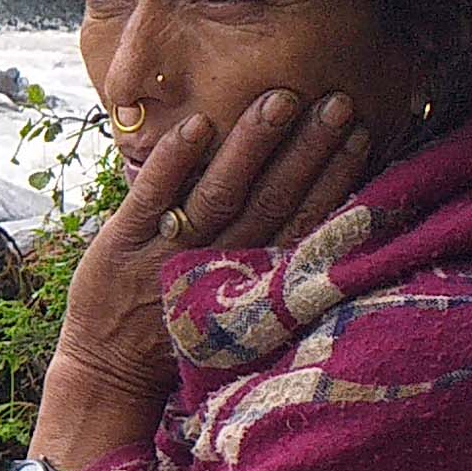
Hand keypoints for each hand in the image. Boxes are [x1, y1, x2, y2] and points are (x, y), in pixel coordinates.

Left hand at [32, 90, 374, 470]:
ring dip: (251, 147)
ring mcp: (169, 255)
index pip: (304, 222)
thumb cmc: (181, 329)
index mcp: (252, 278)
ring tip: (280, 100)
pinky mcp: (123, 246)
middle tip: (336, 102)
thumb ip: (269, 259)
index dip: (335, 179)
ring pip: (220, 195)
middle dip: (307, 151)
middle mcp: (218, 264)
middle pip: (271, 201)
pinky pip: (152, 198)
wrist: (109, 370)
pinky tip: (197, 125)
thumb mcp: (237, 302)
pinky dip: (175, 162)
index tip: (362, 133)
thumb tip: (316, 204)